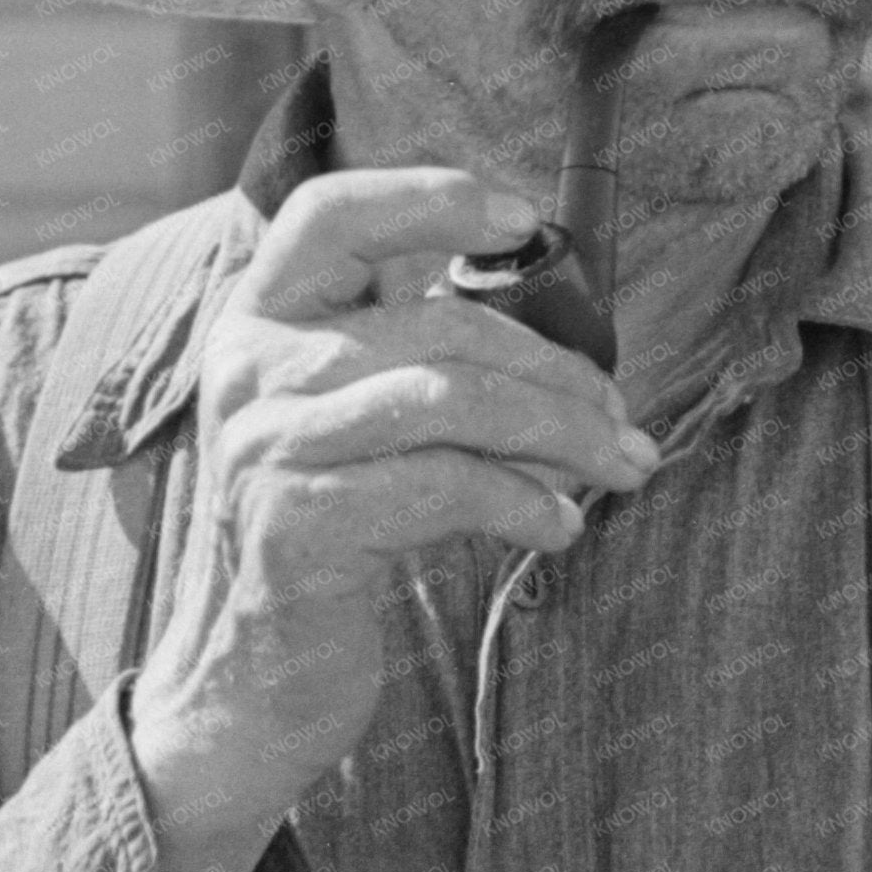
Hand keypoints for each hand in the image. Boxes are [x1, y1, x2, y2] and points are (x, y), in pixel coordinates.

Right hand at [121, 168, 659, 866]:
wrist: (255, 672)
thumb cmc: (339, 526)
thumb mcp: (365, 421)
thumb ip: (430, 359)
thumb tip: (576, 344)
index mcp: (261, 315)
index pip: (329, 214)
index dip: (426, 198)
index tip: (524, 219)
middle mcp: (248, 367)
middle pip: (434, 322)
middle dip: (555, 366)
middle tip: (622, 414)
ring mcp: (264, 445)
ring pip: (450, 398)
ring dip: (561, 431)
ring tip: (616, 467)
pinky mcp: (296, 526)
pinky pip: (442, 486)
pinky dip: (523, 502)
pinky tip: (558, 527)